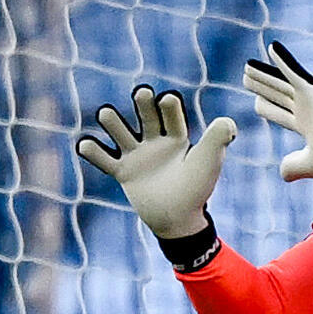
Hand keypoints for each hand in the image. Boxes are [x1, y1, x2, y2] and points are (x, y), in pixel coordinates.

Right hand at [73, 84, 238, 236]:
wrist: (178, 220)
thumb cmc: (196, 188)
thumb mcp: (208, 162)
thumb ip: (217, 140)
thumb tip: (228, 123)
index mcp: (177, 137)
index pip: (172, 115)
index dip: (169, 106)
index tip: (167, 99)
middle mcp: (155, 141)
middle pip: (146, 116)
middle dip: (143, 104)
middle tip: (142, 93)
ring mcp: (137, 156)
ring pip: (121, 133)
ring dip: (113, 122)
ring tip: (106, 113)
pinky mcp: (123, 172)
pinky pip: (105, 160)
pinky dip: (94, 153)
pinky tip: (85, 144)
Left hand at [244, 41, 312, 182]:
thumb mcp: (312, 165)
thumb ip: (294, 166)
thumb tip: (282, 174)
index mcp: (305, 124)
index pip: (280, 112)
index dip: (267, 106)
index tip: (256, 101)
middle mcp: (305, 108)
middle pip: (277, 93)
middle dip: (261, 85)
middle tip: (246, 75)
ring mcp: (309, 98)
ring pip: (279, 82)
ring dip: (262, 73)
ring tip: (247, 65)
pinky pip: (294, 72)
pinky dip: (283, 60)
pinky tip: (272, 46)